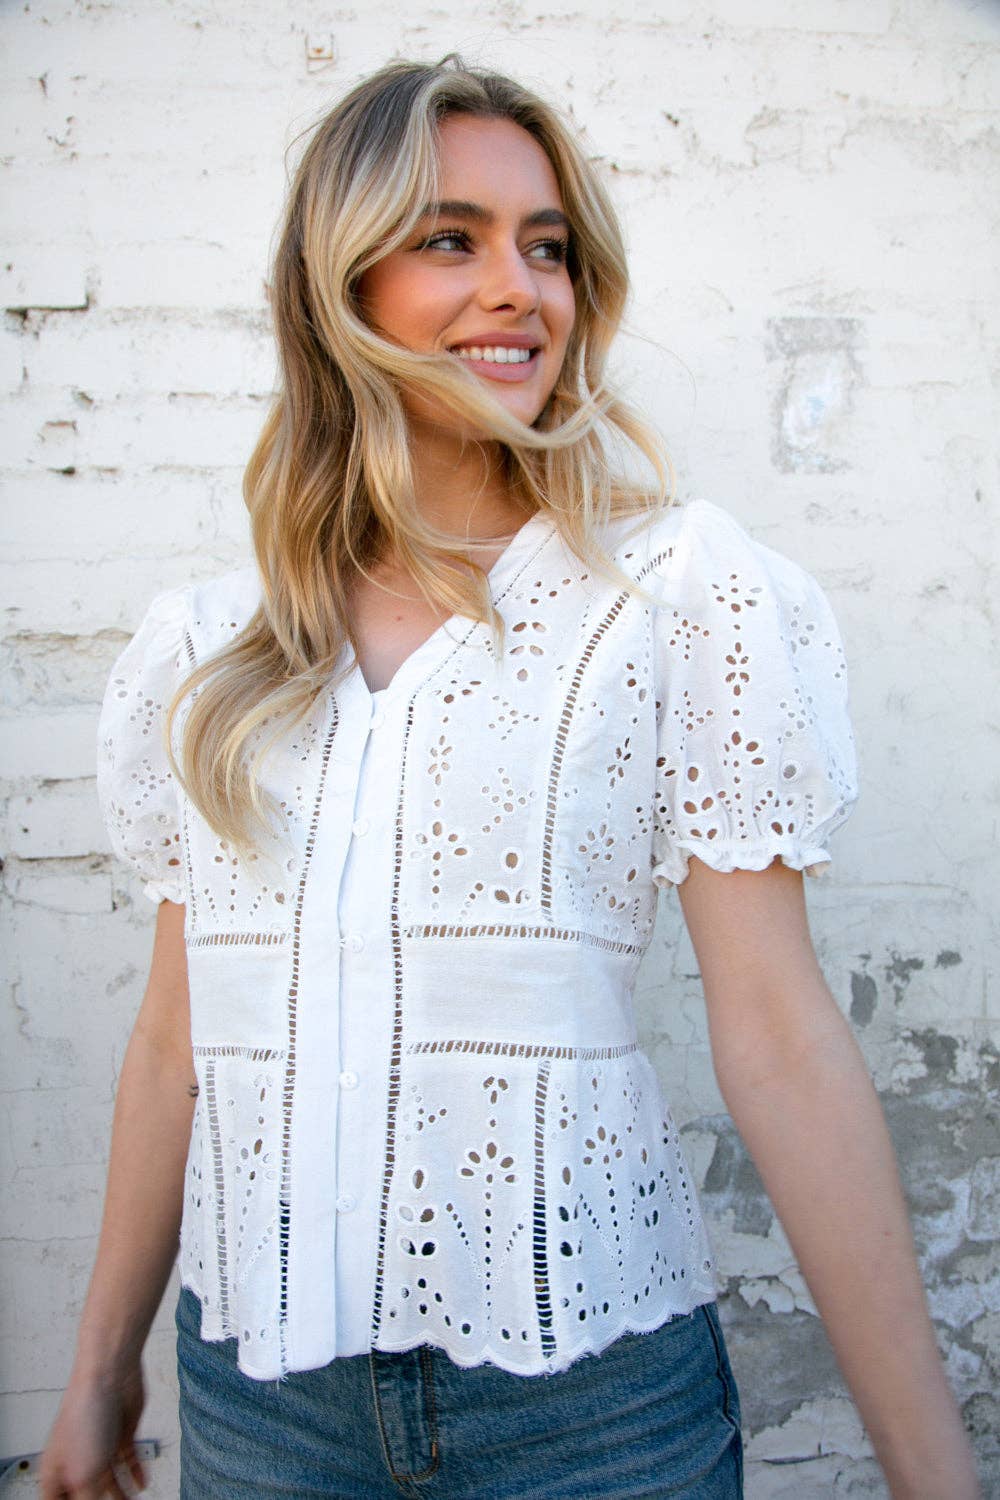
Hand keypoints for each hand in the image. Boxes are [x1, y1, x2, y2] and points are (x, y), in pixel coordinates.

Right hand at [38, 1365, 146, 1498]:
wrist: (109, 1374)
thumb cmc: (85, 1413)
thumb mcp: (83, 1475)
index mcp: (56, 1470)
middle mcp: (77, 1459)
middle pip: (86, 1493)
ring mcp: (100, 1446)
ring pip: (109, 1480)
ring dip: (120, 1495)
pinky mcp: (122, 1434)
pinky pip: (128, 1461)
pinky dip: (135, 1474)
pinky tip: (142, 1485)